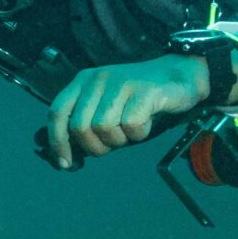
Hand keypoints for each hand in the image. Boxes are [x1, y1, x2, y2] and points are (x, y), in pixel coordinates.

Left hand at [44, 58, 205, 168]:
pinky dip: (139, 133)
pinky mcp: (143, 90)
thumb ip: (86, 125)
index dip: (57, 141)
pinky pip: (130, 126)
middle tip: (114, 142)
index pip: (58, 112)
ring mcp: (120, 83)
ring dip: (119, 139)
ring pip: (103, 128)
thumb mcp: (106, 106)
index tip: (65, 162)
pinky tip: (147, 122)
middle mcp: (98, 79)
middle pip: (80, 126)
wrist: (179, 76)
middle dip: (96, 146)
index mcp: (84, 81)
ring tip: (131, 129)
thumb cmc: (140, 99)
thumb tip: (66, 159)